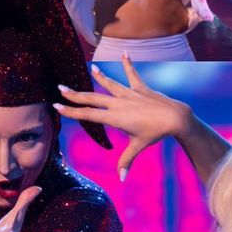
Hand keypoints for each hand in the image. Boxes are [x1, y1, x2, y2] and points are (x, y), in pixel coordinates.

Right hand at [55, 58, 190, 180]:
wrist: (175, 117)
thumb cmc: (155, 133)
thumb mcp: (138, 147)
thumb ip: (126, 161)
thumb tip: (120, 178)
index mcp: (114, 117)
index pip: (88, 114)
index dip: (70, 111)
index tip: (56, 106)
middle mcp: (118, 103)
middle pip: (92, 98)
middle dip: (75, 94)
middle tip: (60, 88)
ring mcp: (129, 93)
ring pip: (110, 84)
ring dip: (99, 76)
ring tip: (91, 68)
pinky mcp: (140, 88)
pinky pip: (132, 74)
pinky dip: (128, 63)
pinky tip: (125, 53)